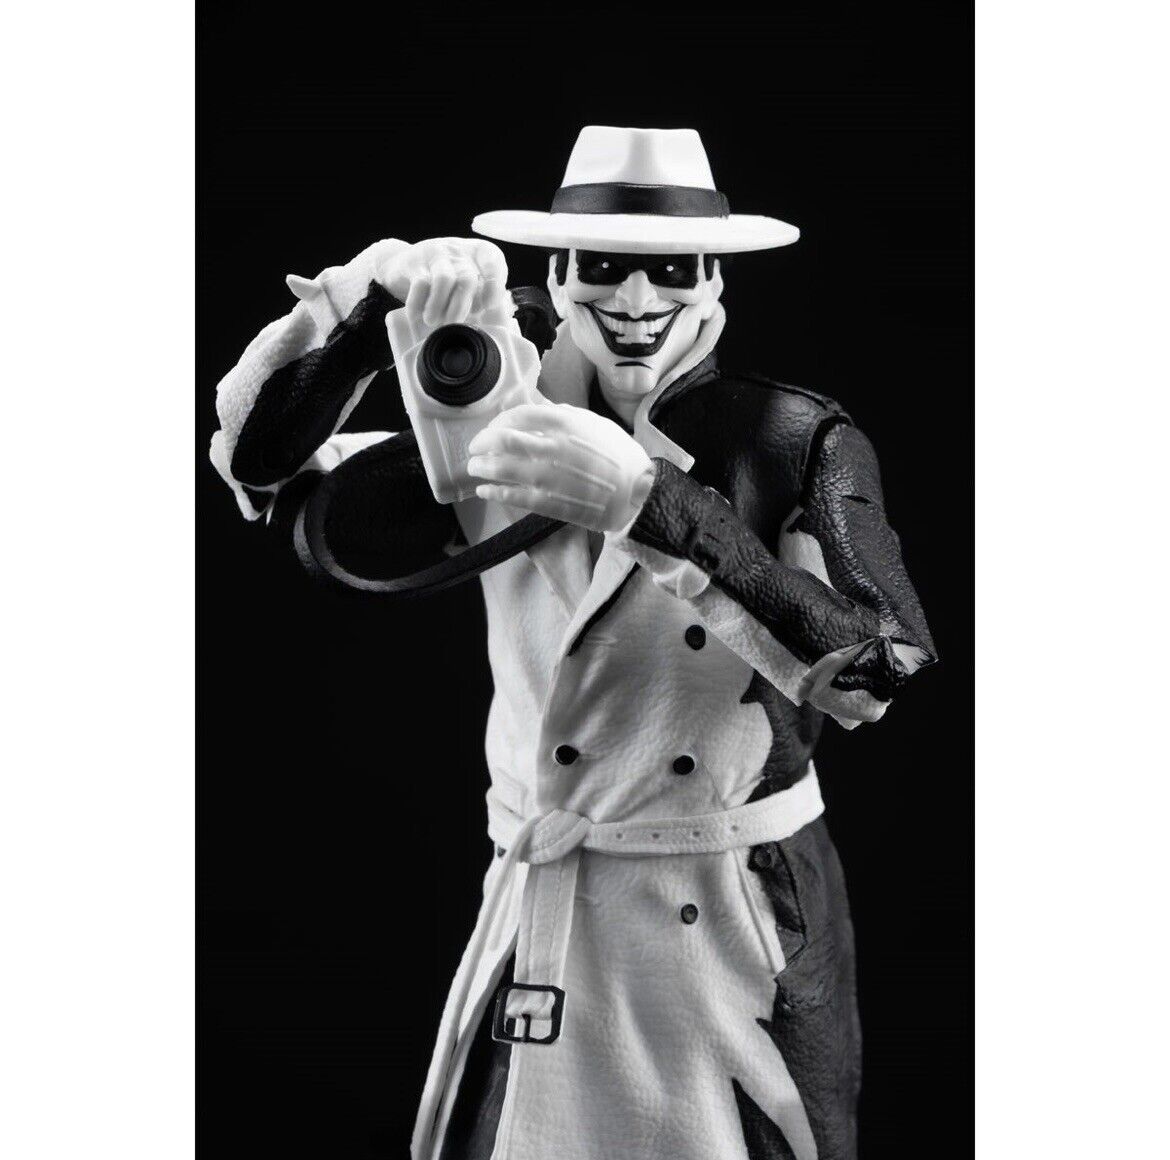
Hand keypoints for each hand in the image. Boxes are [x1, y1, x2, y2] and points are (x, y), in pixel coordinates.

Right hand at [379, 237, 510, 327]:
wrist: (409, 262)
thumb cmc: (449, 279)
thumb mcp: (470, 282)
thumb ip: (483, 296)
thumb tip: (492, 318)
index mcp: (480, 253)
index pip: (493, 261)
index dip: (494, 284)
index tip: (489, 306)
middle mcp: (459, 250)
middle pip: (467, 278)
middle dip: (461, 306)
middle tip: (454, 324)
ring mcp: (437, 253)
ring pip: (444, 279)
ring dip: (439, 306)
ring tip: (433, 321)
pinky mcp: (415, 261)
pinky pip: (420, 284)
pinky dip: (417, 304)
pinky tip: (416, 316)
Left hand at [467, 404, 655, 532]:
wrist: (637, 493)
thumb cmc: (618, 455)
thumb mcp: (593, 424)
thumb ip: (562, 414)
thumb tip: (534, 405)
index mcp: (565, 423)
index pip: (518, 415)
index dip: (498, 421)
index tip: (492, 428)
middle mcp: (553, 446)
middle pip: (502, 439)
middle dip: (481, 443)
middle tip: (475, 448)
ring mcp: (550, 475)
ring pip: (502, 467)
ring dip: (481, 467)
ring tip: (474, 468)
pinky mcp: (549, 502)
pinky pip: (512, 495)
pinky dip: (493, 491)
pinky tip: (484, 491)